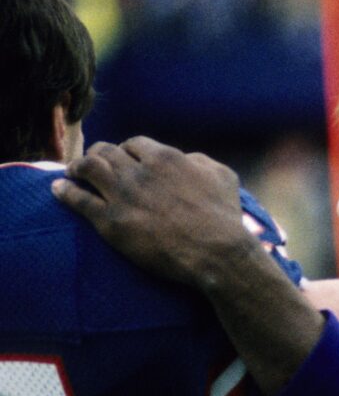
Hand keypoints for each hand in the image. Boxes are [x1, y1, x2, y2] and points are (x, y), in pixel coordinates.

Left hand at [51, 136, 255, 286]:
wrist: (216, 252)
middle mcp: (139, 172)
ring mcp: (122, 196)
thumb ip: (200, 160)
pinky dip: (64, 191)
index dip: (126, 150)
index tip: (124, 158)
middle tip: (93, 163)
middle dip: (98, 154)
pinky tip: (57, 188)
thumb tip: (186, 158)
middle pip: (106, 151)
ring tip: (72, 172)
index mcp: (165, 157)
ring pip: (88, 169)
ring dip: (77, 167)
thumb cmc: (224, 216)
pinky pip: (78, 200)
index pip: (134, 143)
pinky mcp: (111, 222)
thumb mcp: (223, 176)